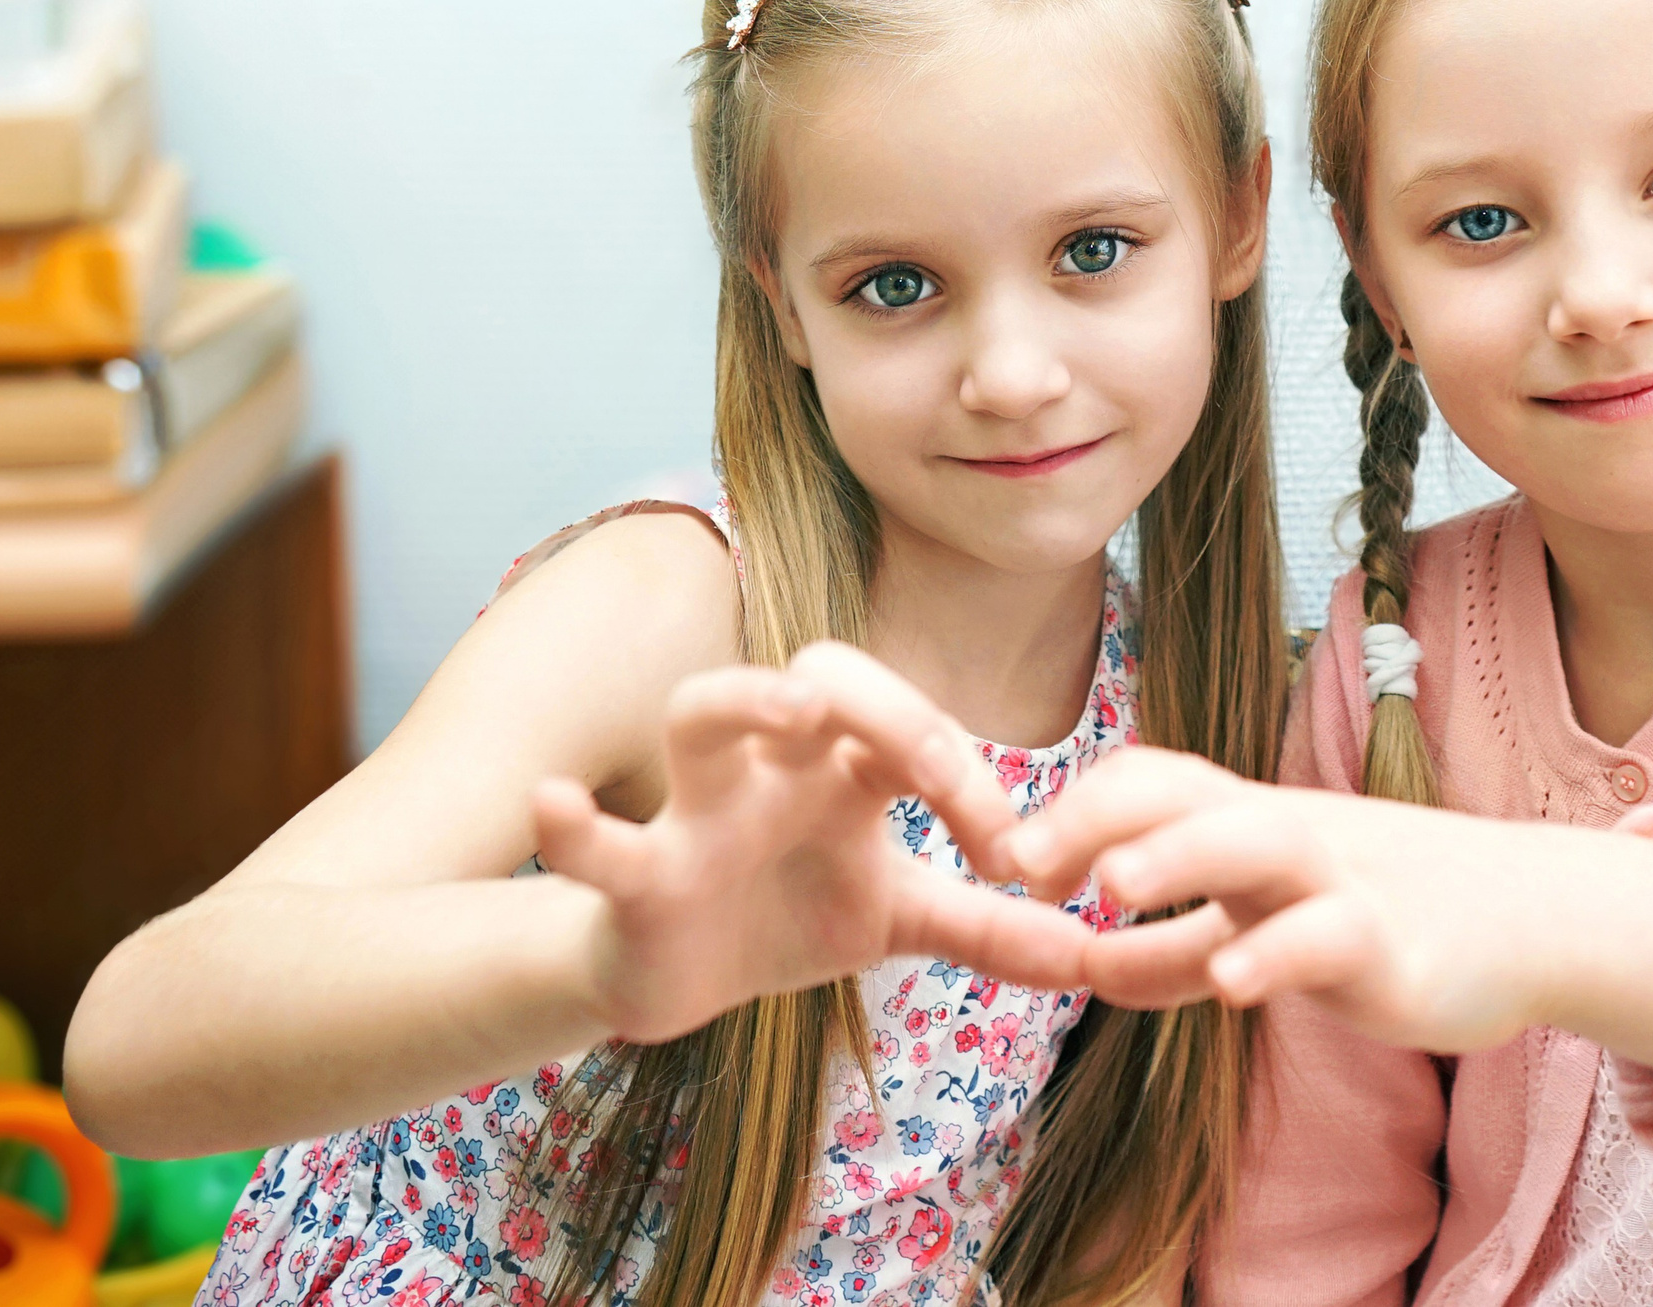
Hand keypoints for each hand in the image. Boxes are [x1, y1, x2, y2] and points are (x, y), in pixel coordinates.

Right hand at [535, 643, 1091, 1044]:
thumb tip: (1093, 954)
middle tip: (940, 770)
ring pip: (702, 709)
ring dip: (745, 696)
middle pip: (827, 670)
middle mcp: (775, 764)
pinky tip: (559, 804)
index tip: (1015, 861)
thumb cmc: (788, 918)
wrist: (680, 981)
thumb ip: (992, 930)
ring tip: (794, 708)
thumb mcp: (901, 923)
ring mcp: (700, 807)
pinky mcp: (637, 870)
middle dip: (889, 705)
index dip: (971, 777)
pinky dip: (576, 824)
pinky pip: (599, 839)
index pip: (918, 729)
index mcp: (845, 769)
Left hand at [1003, 748, 1652, 1078]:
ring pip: (1256, 844)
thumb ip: (1174, 951)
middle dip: (1097, 819)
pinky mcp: (1392, 942)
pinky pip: (1330, 937)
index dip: (1076, 810)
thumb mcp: (1265, 925)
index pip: (1150, 782)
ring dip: (1180, 859)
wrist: (1530, 919)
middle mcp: (1284, 834)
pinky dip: (1279, 953)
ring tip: (1111, 888)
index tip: (1004, 862)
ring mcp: (1341, 880)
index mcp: (1246, 823)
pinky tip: (1233, 982)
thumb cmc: (1385, 913)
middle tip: (1017, 865)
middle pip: (1185, 794)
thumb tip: (1082, 969)